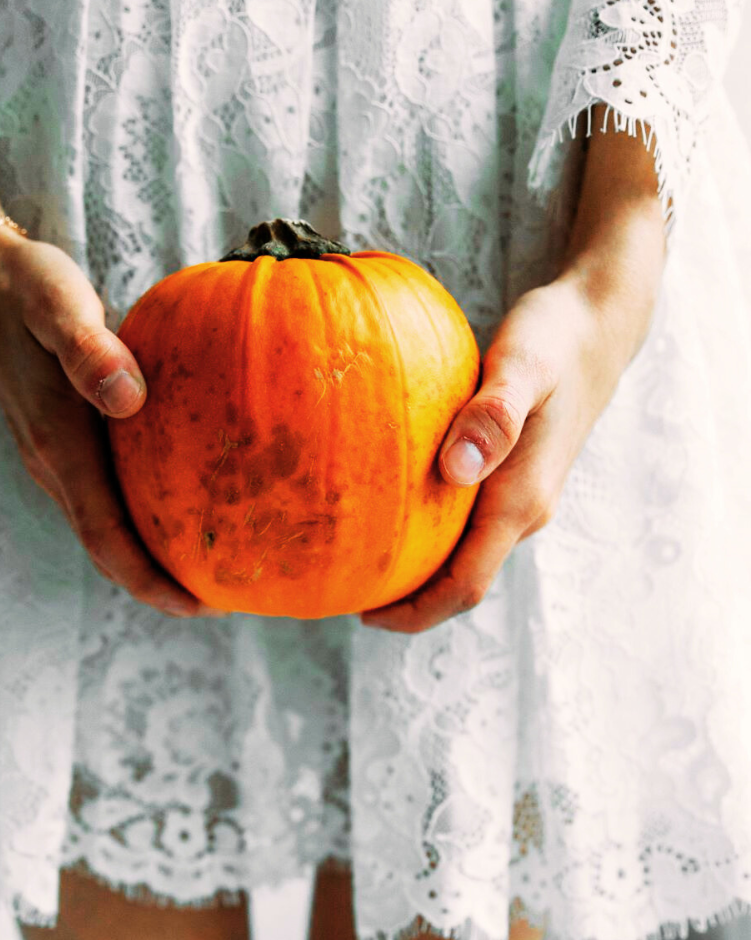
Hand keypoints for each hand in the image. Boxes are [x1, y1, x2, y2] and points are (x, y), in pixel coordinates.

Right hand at [0, 227, 215, 617]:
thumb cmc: (27, 287)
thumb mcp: (57, 302)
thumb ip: (89, 348)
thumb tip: (128, 398)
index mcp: (57, 445)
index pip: (105, 536)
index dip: (149, 579)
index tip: (198, 606)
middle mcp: (53, 466)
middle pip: (108, 549)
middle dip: (159, 585)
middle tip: (224, 601)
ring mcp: (55, 460)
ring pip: (105, 530)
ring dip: (151, 560)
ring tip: (212, 572)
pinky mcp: (64, 446)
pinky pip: (106, 502)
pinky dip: (142, 524)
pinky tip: (185, 511)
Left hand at [359, 121, 666, 633]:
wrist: (596, 324)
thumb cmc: (555, 338)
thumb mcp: (524, 364)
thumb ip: (495, 416)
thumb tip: (458, 470)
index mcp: (521, 500)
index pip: (467, 584)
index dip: (417, 609)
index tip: (364, 614)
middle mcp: (522, 510)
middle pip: (460, 581)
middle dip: (406, 599)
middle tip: (342, 592)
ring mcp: (518, 497)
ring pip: (462, 555)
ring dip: (414, 570)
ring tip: (354, 561)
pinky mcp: (509, 478)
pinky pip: (462, 524)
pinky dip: (423, 532)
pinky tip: (383, 510)